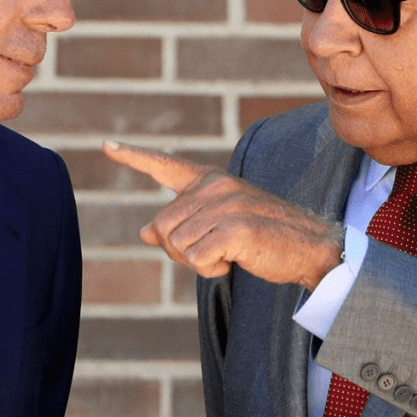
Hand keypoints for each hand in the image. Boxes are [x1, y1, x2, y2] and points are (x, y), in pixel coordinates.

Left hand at [102, 141, 342, 290]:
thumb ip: (184, 223)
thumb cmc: (264, 238)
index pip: (165, 166)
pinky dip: (212, 270)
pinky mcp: (235, 227)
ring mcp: (225, 204)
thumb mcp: (219, 226)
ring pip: (176, 246)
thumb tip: (144, 232)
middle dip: (179, 251)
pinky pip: (198, 259)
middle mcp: (215, 186)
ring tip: (229, 254)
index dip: (133, 157)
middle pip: (161, 227)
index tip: (106, 145)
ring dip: (198, 262)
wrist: (310, 246)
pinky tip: (236, 261)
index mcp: (210, 180)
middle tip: (212, 254)